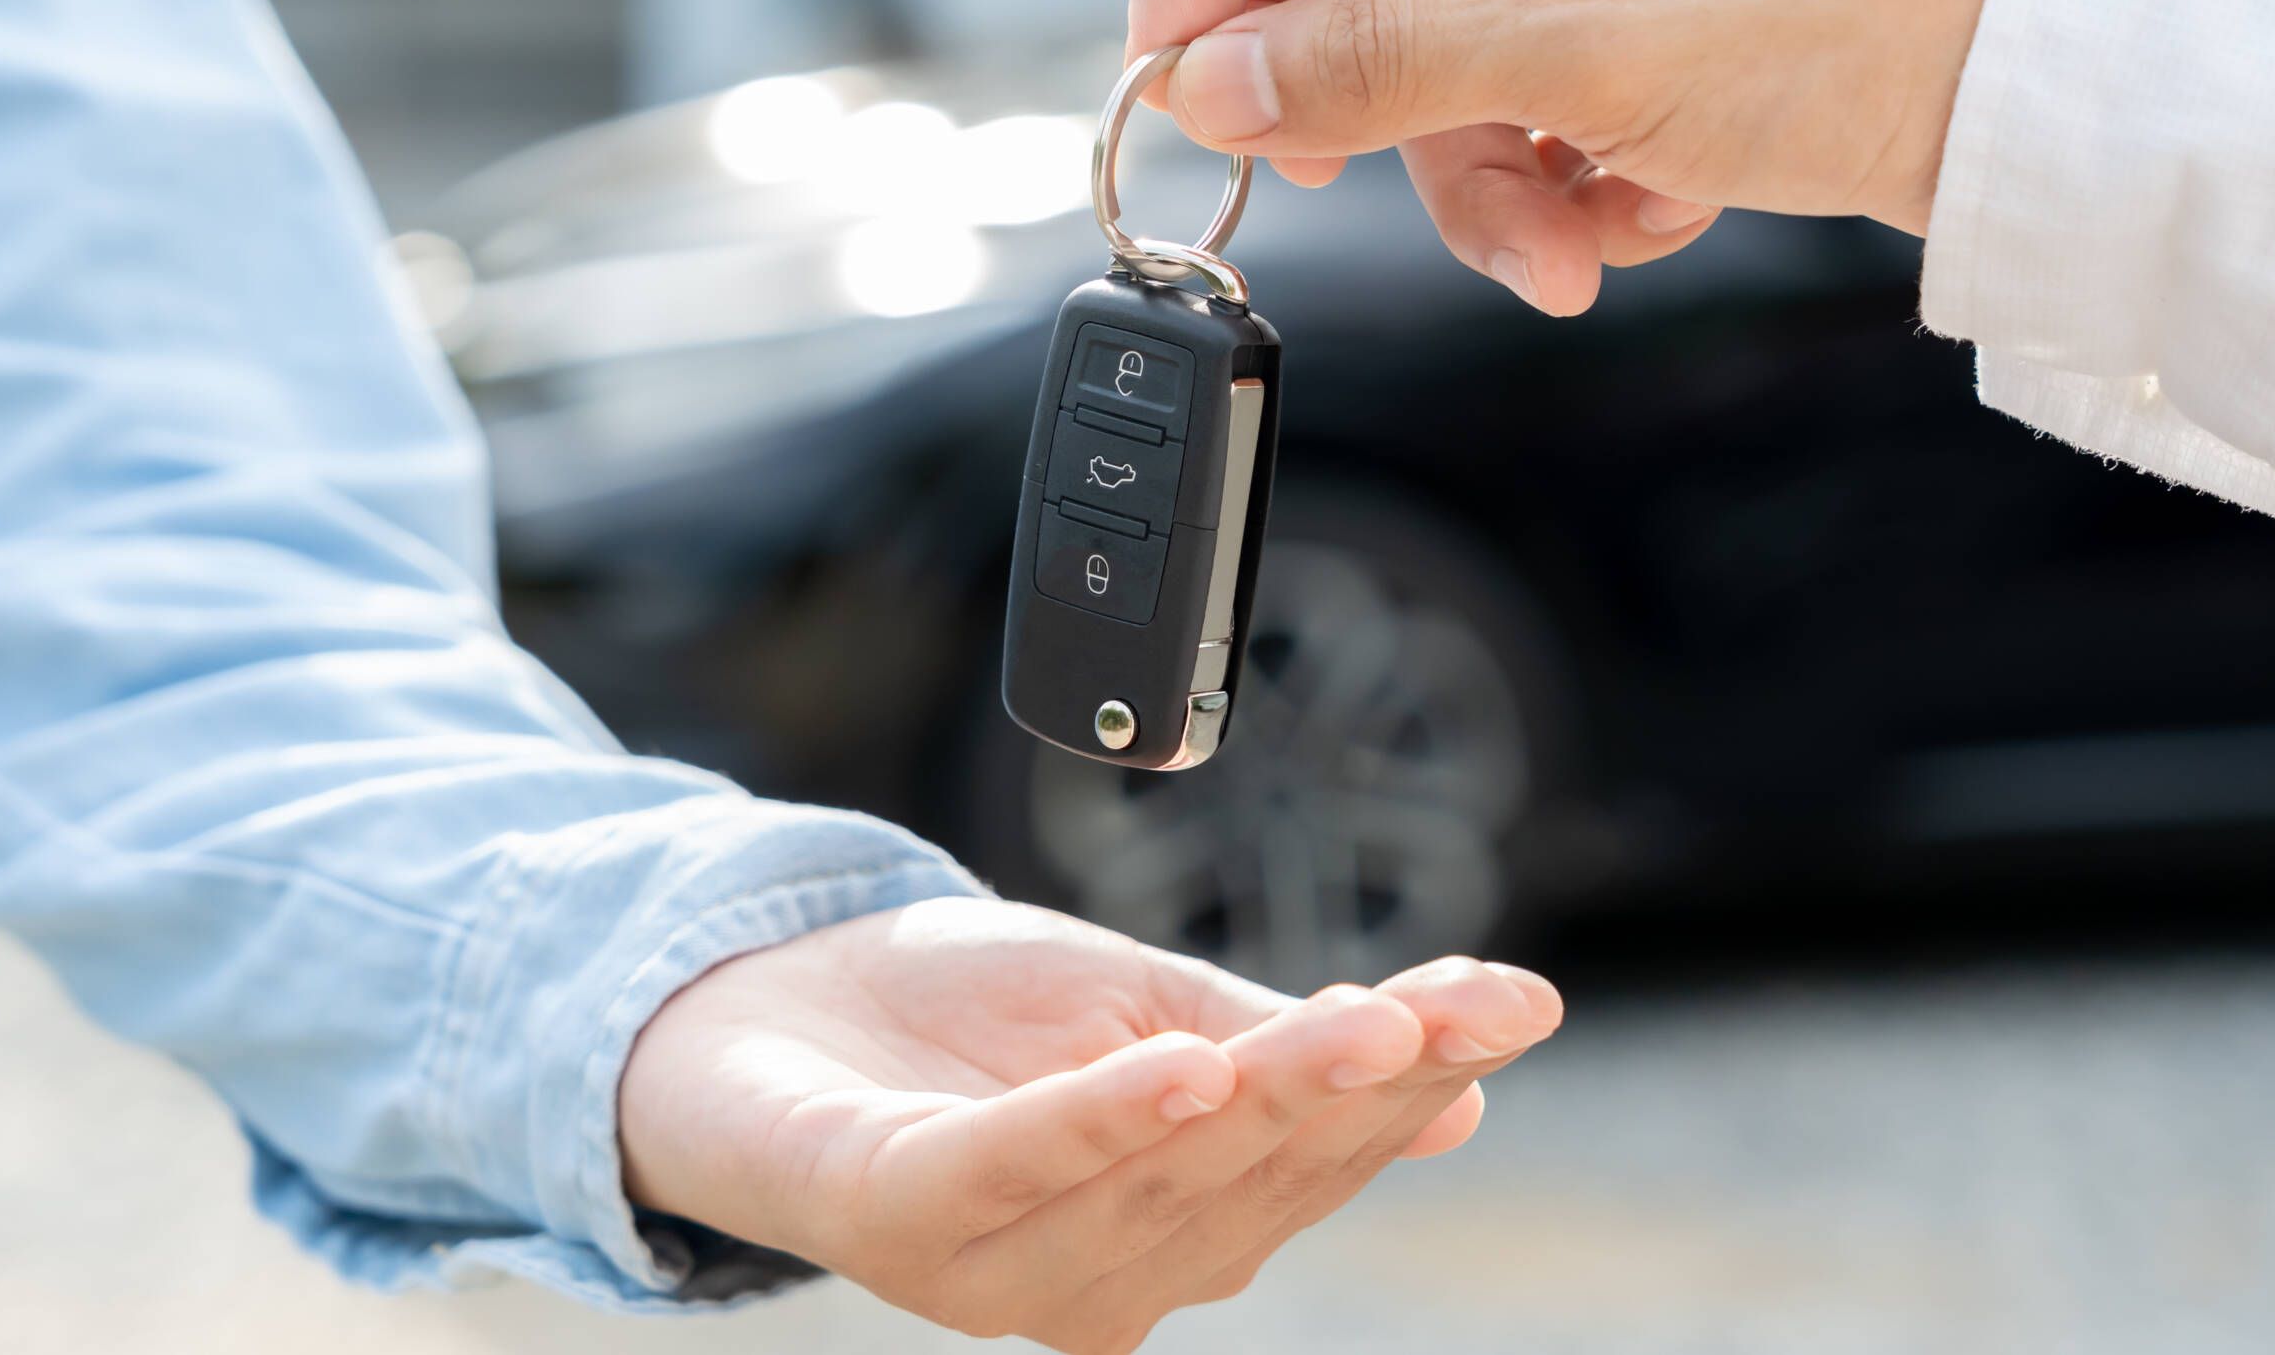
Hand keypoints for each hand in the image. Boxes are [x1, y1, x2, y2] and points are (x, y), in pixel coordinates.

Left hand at [618, 897, 1559, 1352]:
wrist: (756, 1000)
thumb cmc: (960, 1018)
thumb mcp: (1150, 1008)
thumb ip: (1285, 1053)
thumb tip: (1466, 1086)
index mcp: (1181, 1224)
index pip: (1323, 1150)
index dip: (1424, 1076)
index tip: (1517, 1002)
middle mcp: (1106, 1273)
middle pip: (1261, 1170)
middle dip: (1368, 1082)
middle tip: (1455, 1003)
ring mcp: (1001, 1263)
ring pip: (1163, 1176)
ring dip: (1266, 1095)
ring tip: (1363, 1019)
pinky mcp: (900, 1217)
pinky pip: (1015, 1171)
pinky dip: (1102, 1122)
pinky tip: (1184, 1067)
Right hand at [1126, 0, 2041, 314]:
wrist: (2042, 91)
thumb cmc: (1869, 14)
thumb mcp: (1582, 52)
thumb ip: (1367, 65)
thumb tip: (1207, 83)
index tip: (1179, 72)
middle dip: (1347, 86)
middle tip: (1324, 173)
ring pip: (1426, 46)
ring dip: (1473, 171)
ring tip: (1559, 242)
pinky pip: (1511, 88)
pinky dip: (1554, 172)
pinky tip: (1638, 206)